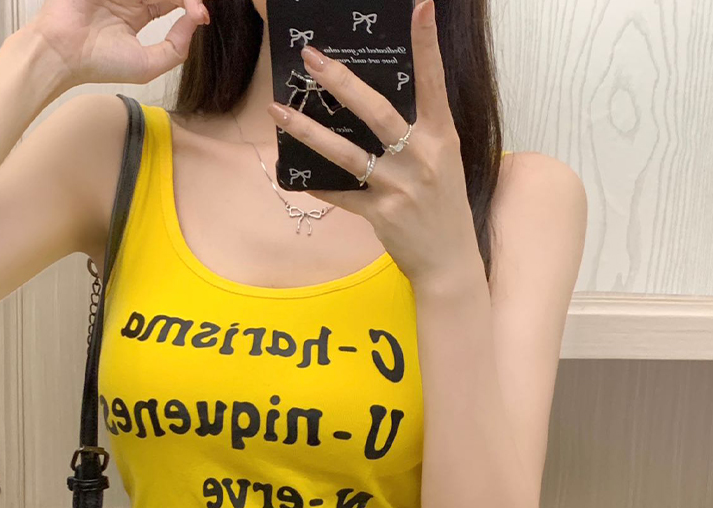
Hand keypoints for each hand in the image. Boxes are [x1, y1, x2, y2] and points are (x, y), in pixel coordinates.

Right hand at [28, 0, 208, 88]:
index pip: (174, 0)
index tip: (202, 15)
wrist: (63, 53)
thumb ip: (176, 47)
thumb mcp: (149, 65)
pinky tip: (142, 2)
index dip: (191, 4)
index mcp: (140, 12)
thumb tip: (195, 21)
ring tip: (180, 1)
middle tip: (195, 5)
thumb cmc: (101, 64)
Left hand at [266, 0, 476, 288]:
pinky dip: (317, 185)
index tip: (420, 7)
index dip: (426, 45)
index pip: (433, 83)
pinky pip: (341, 195)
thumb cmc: (444, 208)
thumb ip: (418, 134)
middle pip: (377, 112)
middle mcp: (421, 158)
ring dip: (309, 131)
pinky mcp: (382, 214)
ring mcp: (400, 187)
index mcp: (441, 138)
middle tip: (311, 57)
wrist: (450, 261)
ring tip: (278, 111)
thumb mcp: (443, 163)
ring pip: (347, 154)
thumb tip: (376, 107)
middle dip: (341, 82)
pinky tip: (293, 175)